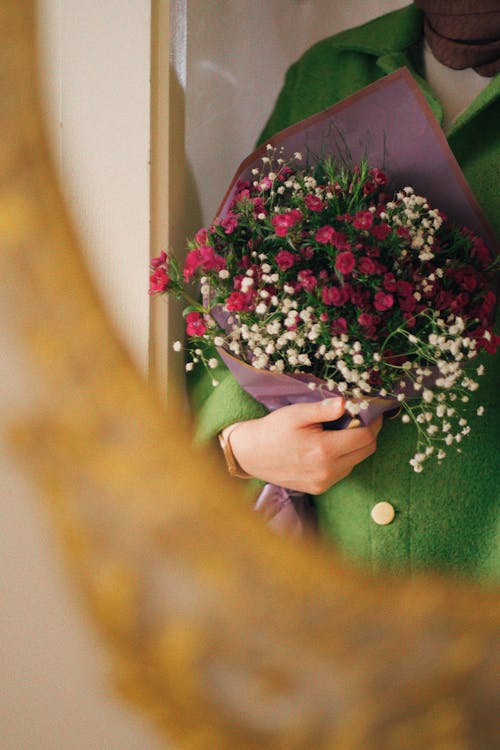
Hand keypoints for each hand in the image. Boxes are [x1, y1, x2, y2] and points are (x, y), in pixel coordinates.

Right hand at [228, 398, 381, 494]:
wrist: (251, 454)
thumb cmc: (273, 430)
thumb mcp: (296, 414)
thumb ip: (323, 409)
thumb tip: (346, 403)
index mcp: (324, 450)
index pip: (365, 437)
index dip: (373, 422)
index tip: (371, 411)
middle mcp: (327, 470)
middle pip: (366, 451)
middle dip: (368, 433)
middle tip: (360, 418)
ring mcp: (324, 482)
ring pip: (356, 461)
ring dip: (355, 446)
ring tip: (341, 431)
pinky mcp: (319, 488)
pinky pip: (343, 471)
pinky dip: (344, 457)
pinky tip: (329, 447)